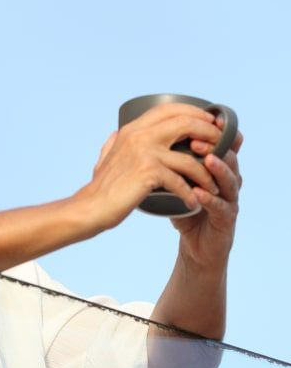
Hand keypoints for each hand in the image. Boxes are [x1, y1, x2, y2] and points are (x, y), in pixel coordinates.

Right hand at [78, 103, 223, 231]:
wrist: (91, 207)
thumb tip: (116, 133)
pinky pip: (181, 181)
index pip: (169, 109)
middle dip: (209, 133)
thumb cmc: (100, 187)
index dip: (194, 112)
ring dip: (206, 173)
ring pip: (189, 157)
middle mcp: (139, 135)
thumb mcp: (105, 157)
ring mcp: (144, 153)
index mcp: (132, 129)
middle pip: (185, 123)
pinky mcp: (149, 173)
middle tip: (221, 146)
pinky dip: (190, 194)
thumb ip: (112, 143)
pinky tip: (193, 203)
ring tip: (212, 186)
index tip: (210, 122)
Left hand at [171, 125, 242, 271]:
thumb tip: (136, 134)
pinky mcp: (227, 220)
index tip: (198, 121)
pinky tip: (199, 194)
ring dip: (218, 169)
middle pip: (229, 157)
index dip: (213, 132)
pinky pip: (222, 207)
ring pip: (231, 180)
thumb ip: (163, 159)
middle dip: (214, 146)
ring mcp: (230, 199)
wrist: (195, 245)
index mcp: (216, 166)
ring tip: (206, 161)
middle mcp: (227, 179)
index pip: (221, 143)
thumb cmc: (185, 209)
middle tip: (197, 140)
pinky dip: (211, 199)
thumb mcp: (174, 180)